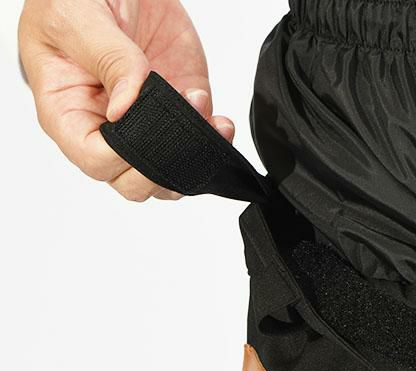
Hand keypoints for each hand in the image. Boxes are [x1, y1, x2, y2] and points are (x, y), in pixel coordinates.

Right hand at [18, 0, 234, 201]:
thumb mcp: (79, 17)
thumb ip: (108, 60)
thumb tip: (125, 110)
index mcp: (69, 113)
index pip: (95, 161)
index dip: (122, 158)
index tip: (141, 124)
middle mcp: (107, 128)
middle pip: (133, 183)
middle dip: (163, 168)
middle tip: (180, 131)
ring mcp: (145, 126)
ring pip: (168, 176)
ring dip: (194, 156)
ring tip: (202, 111)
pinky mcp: (178, 114)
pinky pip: (197, 148)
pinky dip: (214, 141)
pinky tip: (219, 120)